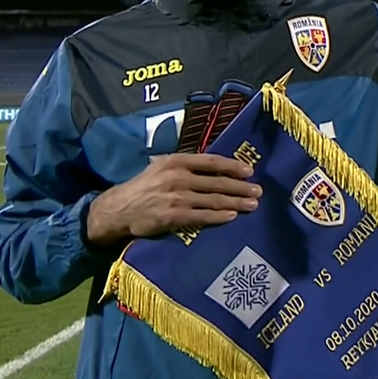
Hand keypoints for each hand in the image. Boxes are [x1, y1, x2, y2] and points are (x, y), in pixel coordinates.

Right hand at [86, 154, 261, 245]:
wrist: (119, 209)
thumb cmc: (145, 186)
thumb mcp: (162, 167)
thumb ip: (186, 165)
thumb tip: (215, 164)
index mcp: (176, 161)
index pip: (211, 162)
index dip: (233, 166)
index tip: (250, 171)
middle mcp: (178, 177)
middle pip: (217, 182)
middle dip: (241, 187)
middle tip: (258, 191)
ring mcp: (177, 197)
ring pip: (214, 199)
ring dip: (236, 203)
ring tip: (252, 205)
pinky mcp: (173, 216)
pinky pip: (202, 216)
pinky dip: (219, 216)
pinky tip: (232, 215)